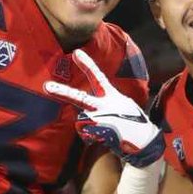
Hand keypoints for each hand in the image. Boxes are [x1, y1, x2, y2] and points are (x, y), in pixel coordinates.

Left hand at [44, 50, 162, 167]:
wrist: (145, 140)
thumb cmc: (133, 122)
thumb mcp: (123, 106)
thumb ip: (106, 103)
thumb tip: (86, 113)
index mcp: (111, 96)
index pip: (97, 77)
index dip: (87, 64)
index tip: (76, 53)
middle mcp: (105, 104)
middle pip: (79, 97)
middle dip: (62, 92)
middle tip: (47, 87)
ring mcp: (102, 118)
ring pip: (81, 122)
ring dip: (89, 129)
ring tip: (106, 132)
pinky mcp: (101, 131)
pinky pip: (86, 134)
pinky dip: (92, 138)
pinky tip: (107, 138)